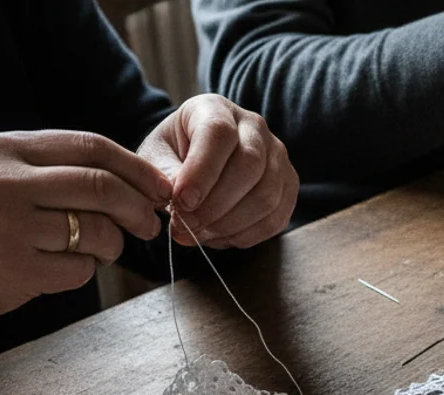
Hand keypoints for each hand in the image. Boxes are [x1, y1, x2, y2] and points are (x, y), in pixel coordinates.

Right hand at [0, 131, 170, 324]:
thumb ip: (48, 170)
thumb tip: (129, 181)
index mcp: (2, 150)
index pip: (90, 146)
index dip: (136, 168)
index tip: (159, 188)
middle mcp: (3, 182)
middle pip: (102, 186)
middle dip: (139, 208)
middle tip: (149, 224)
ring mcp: (6, 226)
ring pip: (97, 231)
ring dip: (112, 246)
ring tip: (99, 251)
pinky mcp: (12, 269)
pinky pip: (78, 270)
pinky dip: (83, 272)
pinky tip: (58, 270)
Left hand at [138, 94, 297, 248]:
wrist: (196, 164)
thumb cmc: (172, 157)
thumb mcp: (155, 158)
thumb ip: (163, 175)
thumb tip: (178, 201)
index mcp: (215, 109)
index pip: (219, 133)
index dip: (201, 171)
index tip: (181, 202)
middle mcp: (254, 127)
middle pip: (249, 165)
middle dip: (215, 205)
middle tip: (185, 226)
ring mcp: (277, 156)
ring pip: (267, 195)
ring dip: (230, 224)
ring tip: (199, 234)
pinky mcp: (288, 185)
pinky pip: (276, 218)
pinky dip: (246, 235)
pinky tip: (219, 237)